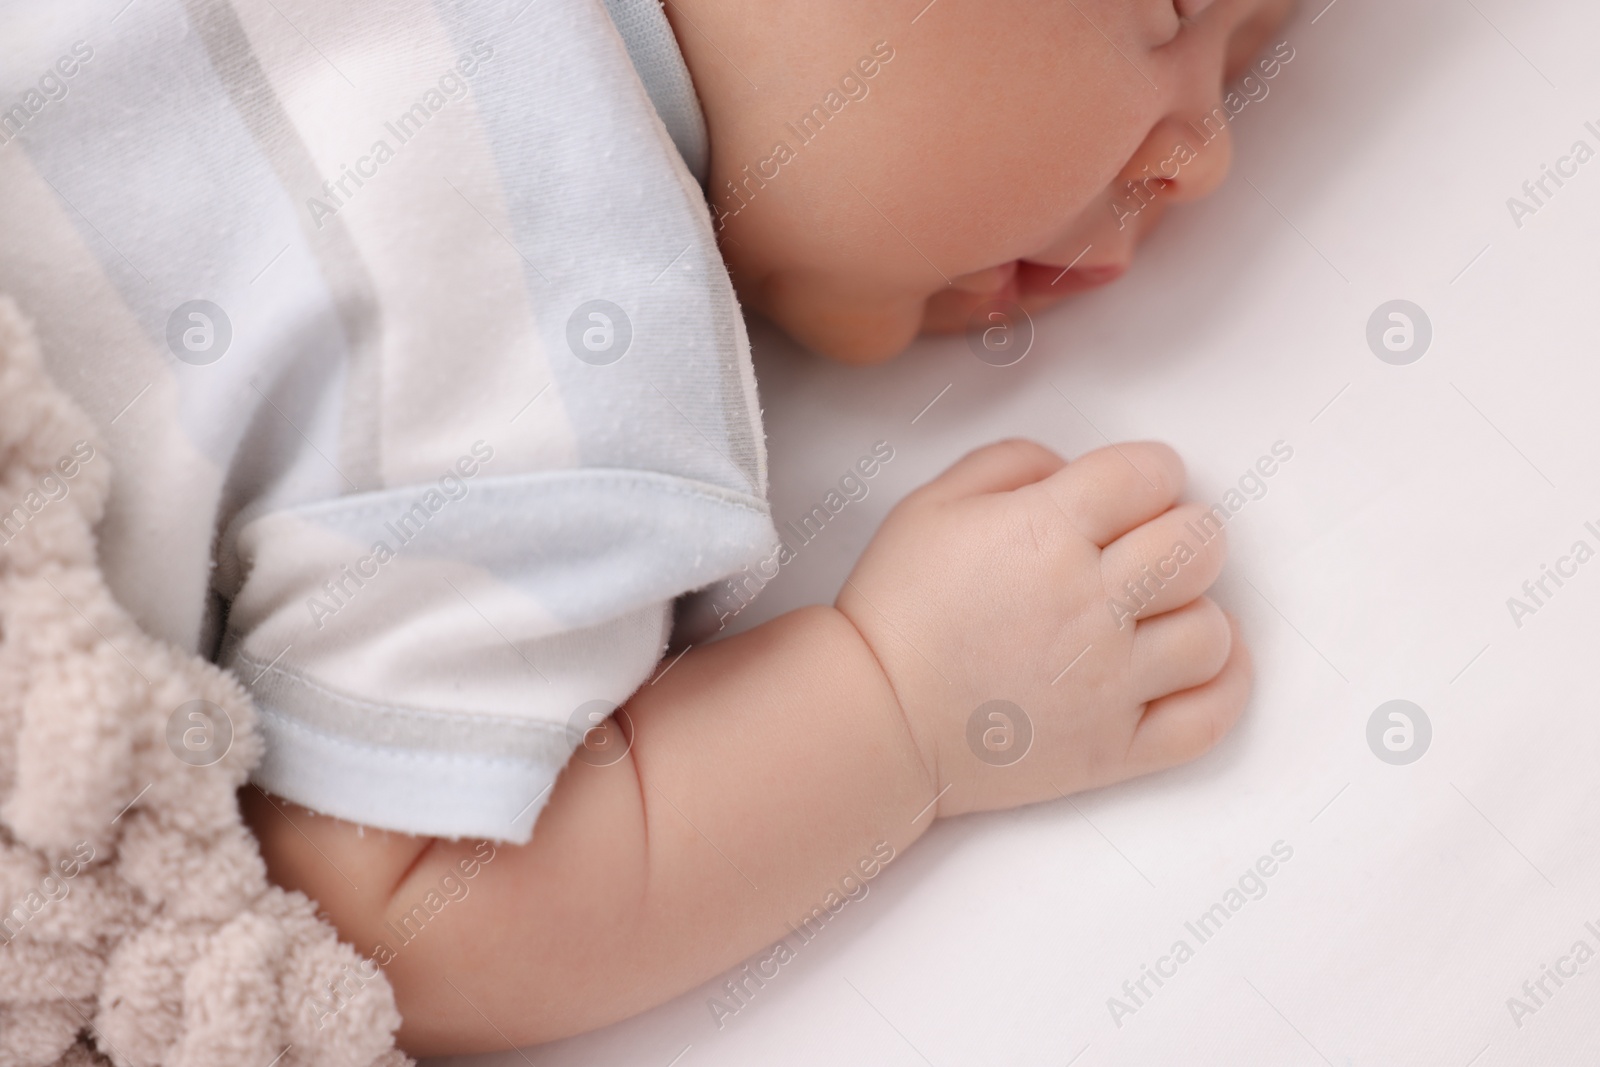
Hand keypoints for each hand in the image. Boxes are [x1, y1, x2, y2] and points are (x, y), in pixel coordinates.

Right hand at [836, 439, 1250, 816]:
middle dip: (1183, 531)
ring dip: (1195, 610)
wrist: (875, 718)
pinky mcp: (1114, 748)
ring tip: (1158, 612)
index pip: (1150, 474)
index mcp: (1046, 530)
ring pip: (1211, 630)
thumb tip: (1075, 470)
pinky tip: (1200, 664)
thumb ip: (1012, 462)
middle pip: (1198, 544)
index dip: (1149, 472)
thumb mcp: (932, 502)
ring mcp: (1109, 682)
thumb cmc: (897, 606)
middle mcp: (1090, 602)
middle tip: (1150, 545)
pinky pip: (1208, 718)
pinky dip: (1222, 686)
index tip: (1132, 490)